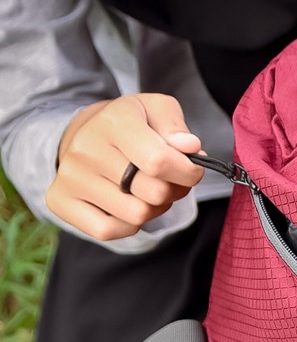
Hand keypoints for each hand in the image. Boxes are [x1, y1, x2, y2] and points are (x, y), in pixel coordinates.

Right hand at [45, 93, 204, 240]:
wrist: (87, 133)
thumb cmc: (133, 125)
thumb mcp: (157, 110)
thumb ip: (176, 127)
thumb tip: (189, 147)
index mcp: (113, 121)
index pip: (160, 162)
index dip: (188, 173)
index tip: (191, 169)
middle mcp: (86, 148)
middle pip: (154, 193)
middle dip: (173, 191)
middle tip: (168, 181)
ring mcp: (70, 176)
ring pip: (136, 215)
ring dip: (153, 209)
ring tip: (146, 190)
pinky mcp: (60, 200)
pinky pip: (109, 230)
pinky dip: (127, 225)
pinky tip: (127, 204)